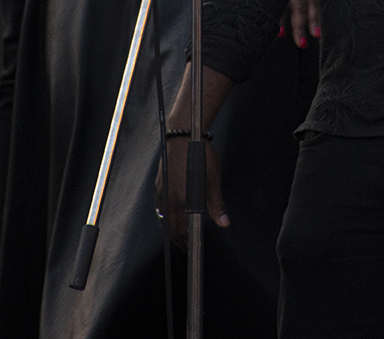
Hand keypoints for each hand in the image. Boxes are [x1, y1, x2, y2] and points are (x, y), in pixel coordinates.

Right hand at [157, 134, 229, 249]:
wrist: (182, 134)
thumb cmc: (198, 153)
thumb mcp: (213, 178)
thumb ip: (216, 203)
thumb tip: (224, 222)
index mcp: (182, 199)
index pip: (182, 231)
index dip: (187, 243)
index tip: (192, 249)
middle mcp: (169, 197)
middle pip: (171, 228)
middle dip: (179, 240)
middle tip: (187, 246)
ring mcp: (162, 191)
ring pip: (164, 218)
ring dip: (172, 229)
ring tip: (181, 234)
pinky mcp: (159, 184)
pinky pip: (161, 207)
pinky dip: (166, 216)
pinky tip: (173, 215)